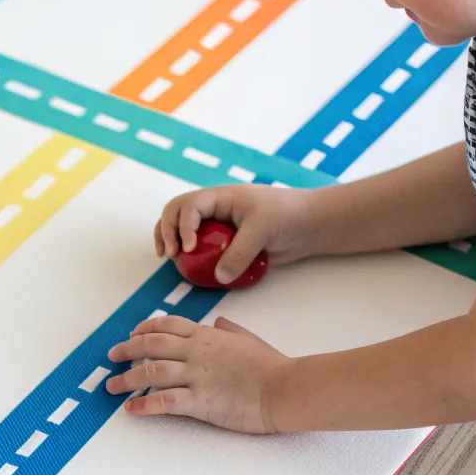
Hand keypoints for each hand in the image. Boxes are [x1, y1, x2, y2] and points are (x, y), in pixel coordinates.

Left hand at [106, 315, 288, 433]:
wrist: (284, 389)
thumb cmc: (272, 367)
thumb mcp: (250, 340)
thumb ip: (231, 330)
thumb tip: (219, 321)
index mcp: (208, 337)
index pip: (168, 326)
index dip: (146, 328)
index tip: (132, 334)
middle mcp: (196, 352)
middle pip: (151, 345)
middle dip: (127, 350)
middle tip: (112, 357)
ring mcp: (196, 376)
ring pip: (150, 372)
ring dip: (126, 379)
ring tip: (112, 387)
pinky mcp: (199, 401)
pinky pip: (163, 401)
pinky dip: (143, 405)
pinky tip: (131, 409)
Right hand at [155, 184, 315, 285]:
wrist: (309, 225)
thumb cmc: (287, 216)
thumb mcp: (262, 231)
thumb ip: (240, 254)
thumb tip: (219, 277)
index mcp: (220, 197)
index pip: (189, 206)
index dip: (182, 226)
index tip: (189, 248)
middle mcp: (214, 208)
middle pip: (176, 211)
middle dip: (166, 230)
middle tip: (170, 253)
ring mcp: (216, 225)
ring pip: (182, 226)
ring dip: (170, 239)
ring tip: (169, 257)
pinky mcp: (223, 242)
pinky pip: (199, 247)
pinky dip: (188, 255)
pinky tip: (188, 269)